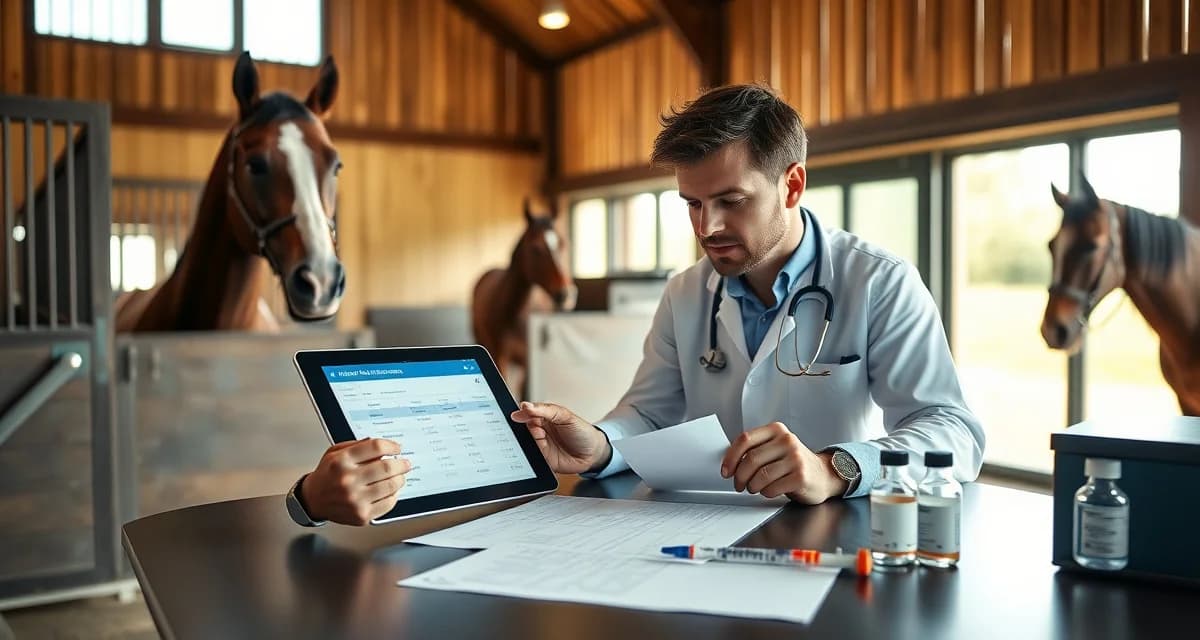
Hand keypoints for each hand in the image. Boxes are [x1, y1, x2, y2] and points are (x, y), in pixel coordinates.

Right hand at [301, 438, 411, 525]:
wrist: (313, 500)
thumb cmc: (326, 475)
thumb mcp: (335, 452)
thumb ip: (358, 445)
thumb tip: (384, 446)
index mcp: (341, 461)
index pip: (376, 447)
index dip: (392, 446)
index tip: (397, 448)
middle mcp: (348, 480)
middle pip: (387, 467)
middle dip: (401, 463)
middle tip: (405, 463)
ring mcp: (355, 500)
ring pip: (391, 485)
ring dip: (400, 479)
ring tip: (399, 476)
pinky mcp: (362, 515)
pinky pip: (388, 503)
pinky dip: (394, 495)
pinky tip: (391, 491)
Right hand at [510, 401, 609, 473]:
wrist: (594, 453)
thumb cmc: (582, 431)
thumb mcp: (566, 416)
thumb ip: (546, 410)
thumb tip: (526, 406)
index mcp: (543, 417)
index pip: (526, 413)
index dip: (520, 414)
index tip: (515, 415)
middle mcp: (539, 430)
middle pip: (522, 428)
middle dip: (519, 428)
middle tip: (525, 427)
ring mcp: (540, 445)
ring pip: (524, 442)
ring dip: (524, 441)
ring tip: (536, 437)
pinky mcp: (542, 459)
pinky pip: (530, 456)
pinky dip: (529, 454)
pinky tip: (535, 451)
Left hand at [720, 422, 846, 503]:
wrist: (823, 475)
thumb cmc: (793, 463)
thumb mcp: (776, 448)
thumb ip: (756, 449)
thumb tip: (728, 461)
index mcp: (777, 430)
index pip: (745, 439)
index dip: (731, 457)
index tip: (726, 471)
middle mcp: (787, 441)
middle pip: (750, 459)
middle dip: (739, 476)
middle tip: (739, 485)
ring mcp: (795, 458)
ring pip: (760, 475)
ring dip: (751, 486)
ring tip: (753, 488)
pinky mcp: (801, 476)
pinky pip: (772, 488)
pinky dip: (765, 492)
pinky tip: (769, 491)